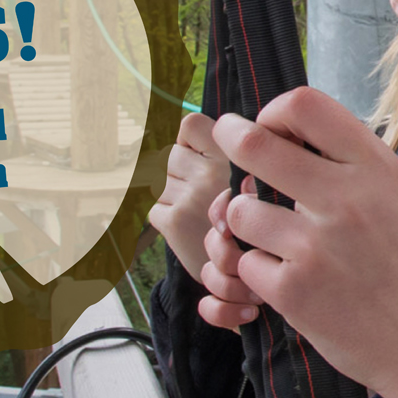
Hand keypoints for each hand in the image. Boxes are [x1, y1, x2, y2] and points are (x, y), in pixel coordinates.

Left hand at [148, 113, 231, 276]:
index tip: (193, 156)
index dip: (184, 140)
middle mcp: (213, 173)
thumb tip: (173, 134)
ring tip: (191, 212)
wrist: (243, 273)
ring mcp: (192, 197)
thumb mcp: (242, 181)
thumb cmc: (239, 222)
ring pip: (156, 182)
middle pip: (166, 155)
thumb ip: (215, 155)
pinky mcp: (175, 221)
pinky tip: (187, 229)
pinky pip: (153, 209)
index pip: (189, 124)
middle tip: (191, 194)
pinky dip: (165, 220)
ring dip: (168, 197)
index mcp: (233, 157)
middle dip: (173, 173)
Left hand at [202, 87, 397, 397]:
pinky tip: (292, 282)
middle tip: (227, 137)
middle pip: (254, 144)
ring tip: (275, 236)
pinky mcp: (293, 291)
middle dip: (231, 136)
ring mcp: (314, 247)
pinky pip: (247, 262)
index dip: (274, 111)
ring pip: (239, 210)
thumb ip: (353, 164)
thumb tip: (291, 132)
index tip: (270, 128)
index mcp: (375, 169)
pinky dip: (261, 272)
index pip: (305, 105)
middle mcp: (344, 200)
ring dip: (247, 220)